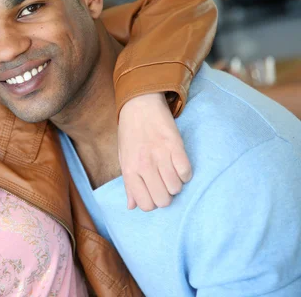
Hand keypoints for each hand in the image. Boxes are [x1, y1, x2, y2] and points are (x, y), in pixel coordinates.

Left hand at [118, 93, 191, 210]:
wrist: (139, 104)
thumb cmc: (130, 133)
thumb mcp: (123, 158)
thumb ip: (128, 184)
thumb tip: (131, 206)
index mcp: (130, 170)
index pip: (145, 204)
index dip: (151, 203)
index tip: (153, 193)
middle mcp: (144, 165)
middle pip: (163, 200)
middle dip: (165, 196)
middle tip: (163, 184)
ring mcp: (160, 156)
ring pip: (176, 188)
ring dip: (175, 184)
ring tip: (170, 172)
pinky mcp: (175, 146)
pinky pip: (186, 172)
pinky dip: (185, 173)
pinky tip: (178, 165)